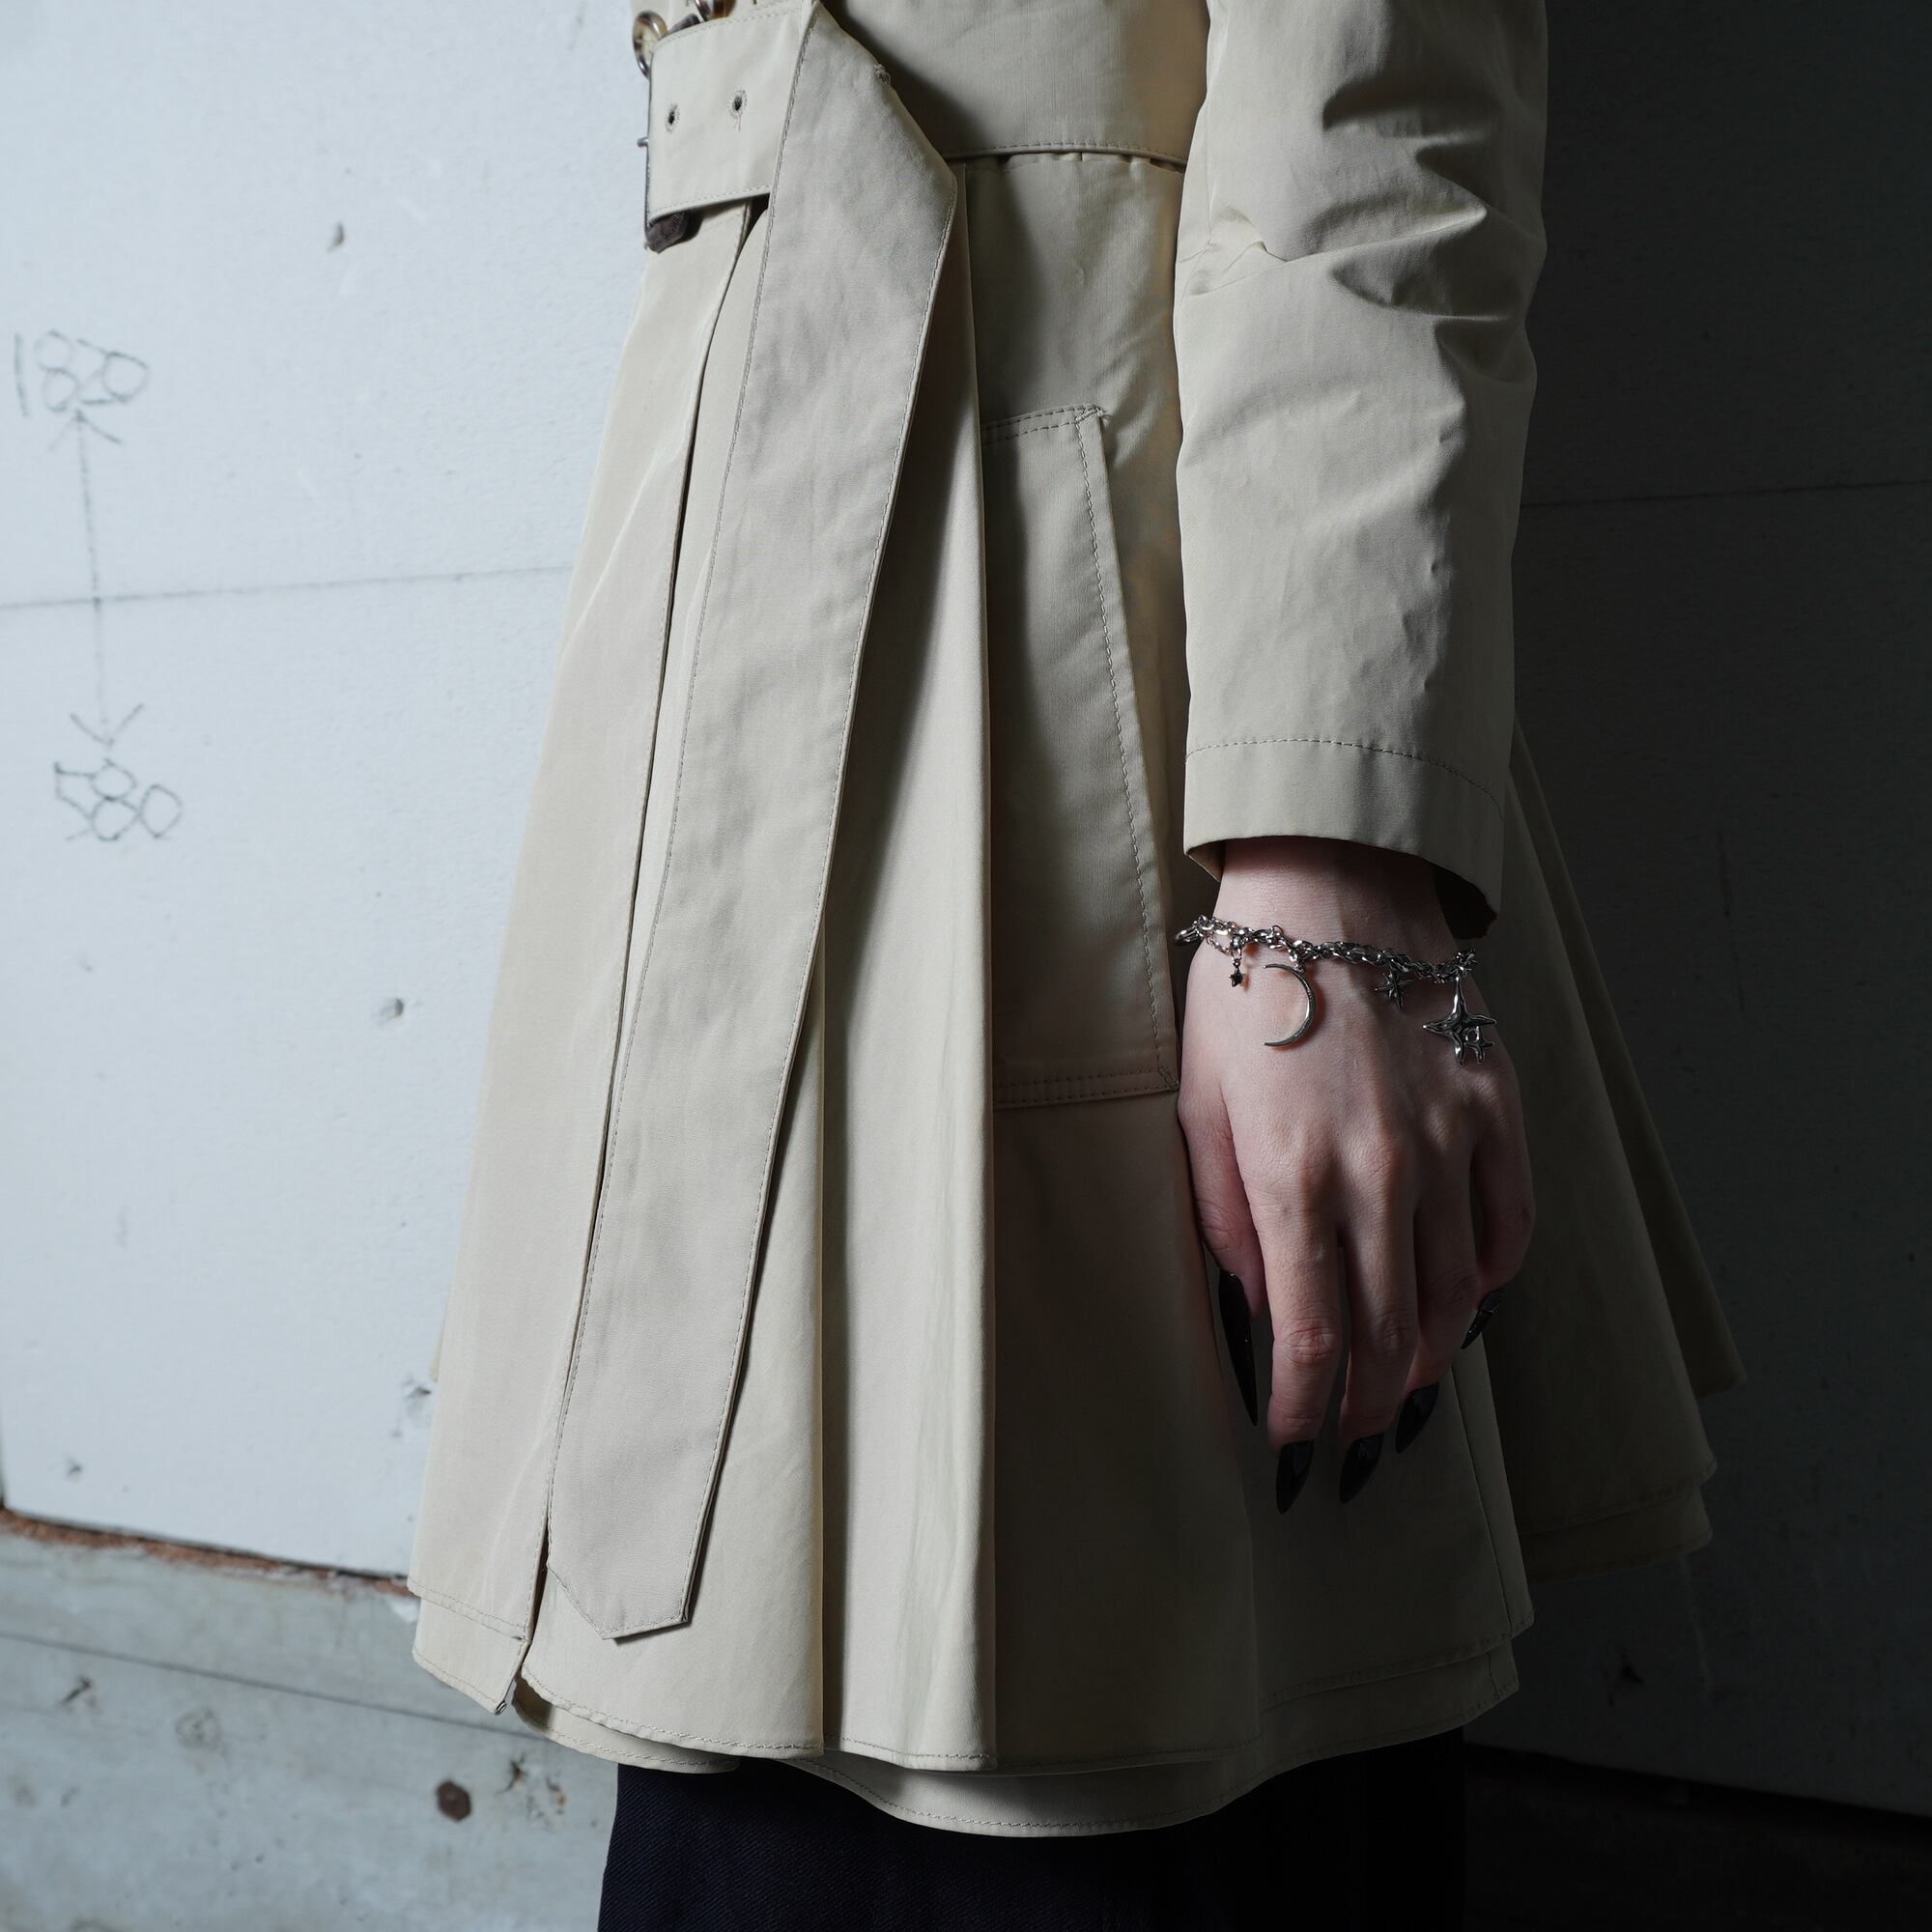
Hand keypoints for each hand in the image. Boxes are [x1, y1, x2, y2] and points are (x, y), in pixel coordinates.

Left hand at [1176, 836, 1534, 1507]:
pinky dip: (1490, 1275)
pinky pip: (1508, 1224)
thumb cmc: (1246, 995)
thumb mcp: (1199, 1106)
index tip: (1293, 1439)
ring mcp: (1450, 1145)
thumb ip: (1225, 1216)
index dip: (1305, 1408)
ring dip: (1432, 1357)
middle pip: (1391, 1336)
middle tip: (1354, 1433)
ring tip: (1409, 1385)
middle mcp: (1380, 1176)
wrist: (1331, 889)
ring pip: (1455, 1296)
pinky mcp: (1498, 1109)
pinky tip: (1467, 1296)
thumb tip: (1255, 1305)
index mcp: (1292, 1179)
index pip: (1311, 1339)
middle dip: (1369, 1403)